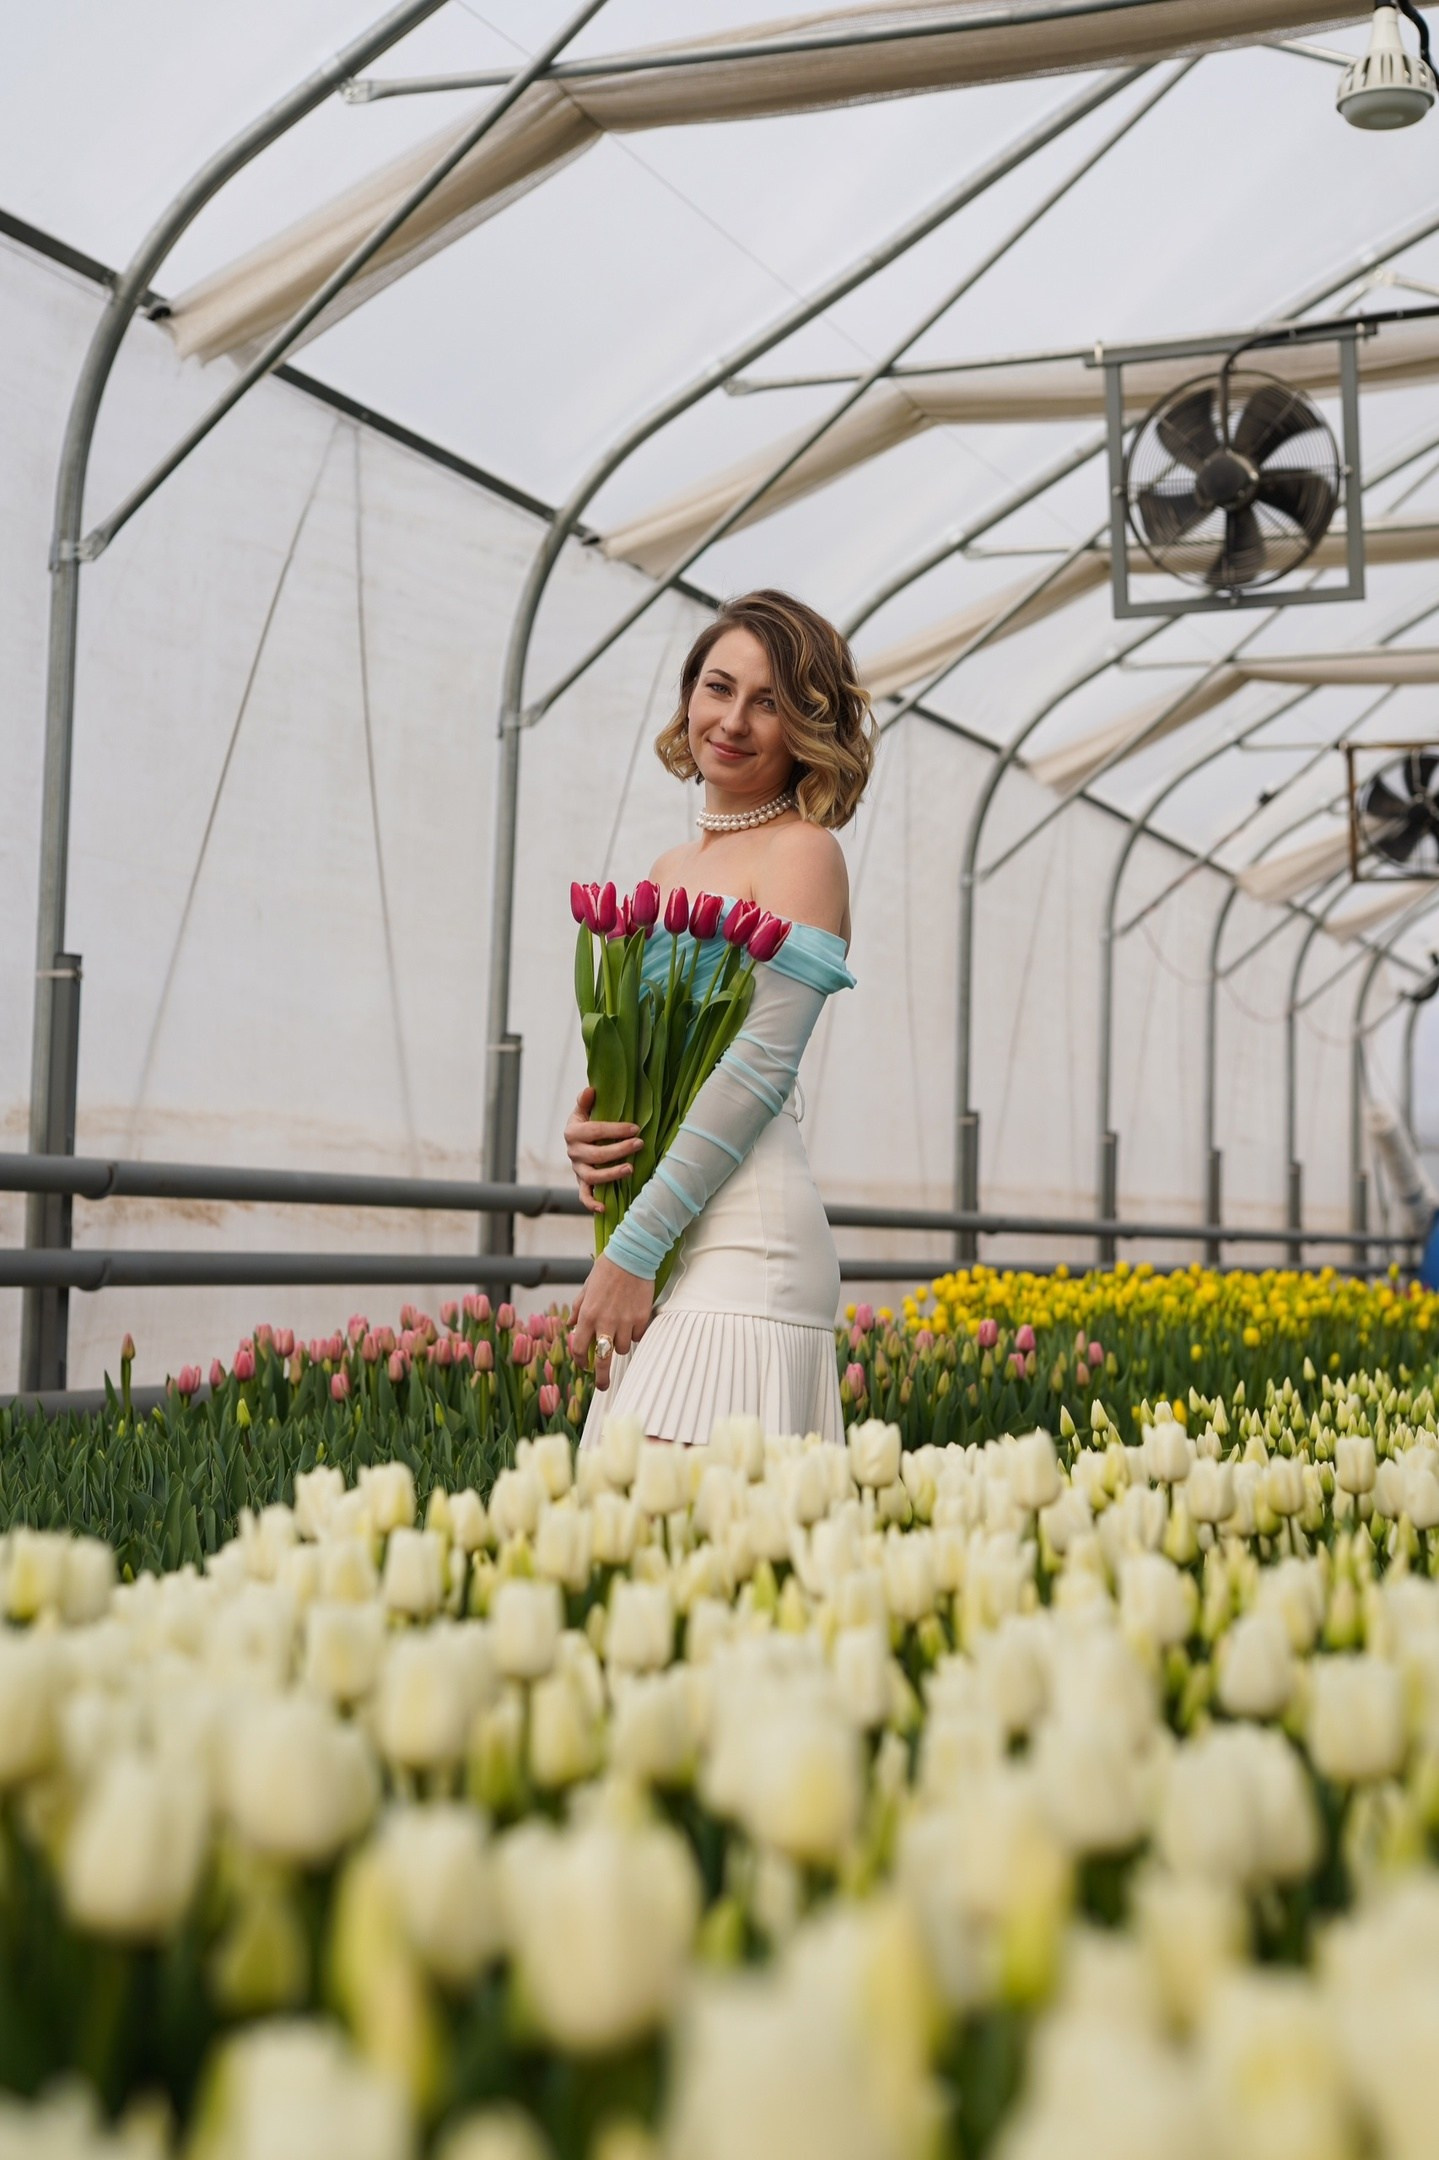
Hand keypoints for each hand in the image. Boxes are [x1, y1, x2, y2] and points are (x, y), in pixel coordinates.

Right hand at [564, 1086, 641, 1217]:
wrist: (577, 1139)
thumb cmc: (587, 1122)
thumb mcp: (584, 1110)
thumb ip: (585, 1101)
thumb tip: (590, 1090)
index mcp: (573, 1132)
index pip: (595, 1132)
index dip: (615, 1130)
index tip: (635, 1128)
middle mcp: (573, 1152)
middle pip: (596, 1155)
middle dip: (619, 1150)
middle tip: (640, 1144)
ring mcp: (577, 1169)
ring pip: (592, 1176)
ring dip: (611, 1174)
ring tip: (631, 1168)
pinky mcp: (582, 1182)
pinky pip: (584, 1195)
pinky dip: (591, 1203)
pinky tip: (605, 1208)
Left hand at [569, 1252, 653, 1390]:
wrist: (632, 1256)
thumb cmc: (607, 1269)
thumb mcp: (587, 1287)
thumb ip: (578, 1308)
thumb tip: (570, 1324)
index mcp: (588, 1315)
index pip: (579, 1347)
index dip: (580, 1360)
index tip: (584, 1366)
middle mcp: (605, 1322)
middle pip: (602, 1360)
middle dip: (602, 1377)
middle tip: (603, 1387)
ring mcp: (625, 1322)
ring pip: (622, 1348)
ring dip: (620, 1345)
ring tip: (620, 1332)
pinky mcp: (641, 1319)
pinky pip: (637, 1337)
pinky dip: (634, 1334)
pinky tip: (633, 1321)